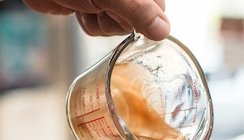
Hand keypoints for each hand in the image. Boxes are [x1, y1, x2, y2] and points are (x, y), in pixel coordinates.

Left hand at [23, 0, 169, 39]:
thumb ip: (138, 11)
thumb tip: (163, 31)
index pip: (158, 9)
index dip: (140, 17)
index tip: (119, 10)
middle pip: (139, 21)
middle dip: (116, 20)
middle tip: (98, 5)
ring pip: (117, 27)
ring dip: (99, 22)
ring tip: (86, 5)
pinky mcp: (94, 6)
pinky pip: (100, 27)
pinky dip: (89, 23)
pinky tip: (79, 9)